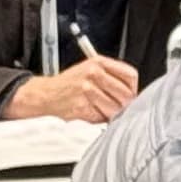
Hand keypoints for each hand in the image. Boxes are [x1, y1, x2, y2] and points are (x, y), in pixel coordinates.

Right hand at [10, 55, 136, 123]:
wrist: (46, 94)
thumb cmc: (70, 83)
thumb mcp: (91, 68)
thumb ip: (112, 76)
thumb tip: (133, 93)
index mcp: (98, 62)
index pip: (130, 75)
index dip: (134, 88)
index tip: (131, 94)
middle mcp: (93, 74)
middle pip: (125, 94)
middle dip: (125, 104)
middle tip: (121, 107)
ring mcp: (87, 90)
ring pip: (115, 108)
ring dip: (113, 114)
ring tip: (105, 110)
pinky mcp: (81, 107)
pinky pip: (102, 117)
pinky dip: (101, 119)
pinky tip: (94, 113)